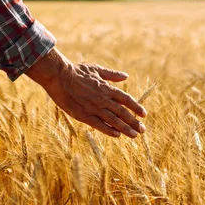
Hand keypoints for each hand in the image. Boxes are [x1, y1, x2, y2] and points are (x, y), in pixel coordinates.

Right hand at [25, 48, 146, 137]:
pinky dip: (108, 130)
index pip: (126, 99)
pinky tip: (117, 135)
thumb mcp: (96, 69)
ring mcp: (93, 108)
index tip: (144, 114)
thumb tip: (126, 76)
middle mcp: (103, 99)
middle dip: (134, 122)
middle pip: (122, 112)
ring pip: (113, 120)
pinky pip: (98, 125)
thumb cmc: (77, 71)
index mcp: (107, 88)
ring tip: (134, 135)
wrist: (59, 77)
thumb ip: (112, 74)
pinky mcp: (83, 115)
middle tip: (143, 130)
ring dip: (125, 128)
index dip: (136, 107)